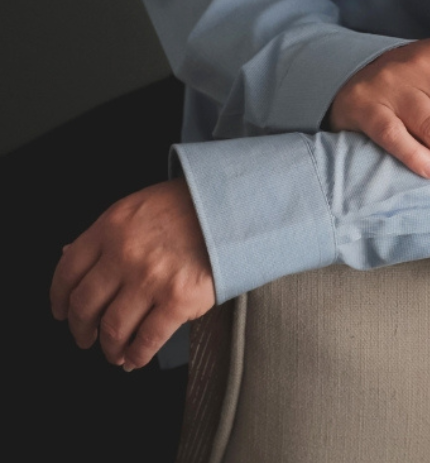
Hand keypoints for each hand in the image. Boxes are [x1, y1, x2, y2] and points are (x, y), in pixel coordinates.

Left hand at [50, 179, 215, 369]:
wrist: (235, 207)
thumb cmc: (189, 205)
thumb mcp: (139, 207)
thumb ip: (106, 233)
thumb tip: (68, 255)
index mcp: (112, 226)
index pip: (67, 270)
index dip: (60, 298)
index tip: (61, 311)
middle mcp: (125, 253)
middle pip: (85, 305)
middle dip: (80, 329)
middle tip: (85, 338)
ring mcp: (151, 278)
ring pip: (112, 329)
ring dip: (108, 348)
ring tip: (114, 352)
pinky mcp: (178, 300)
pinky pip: (146, 341)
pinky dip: (136, 357)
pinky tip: (135, 358)